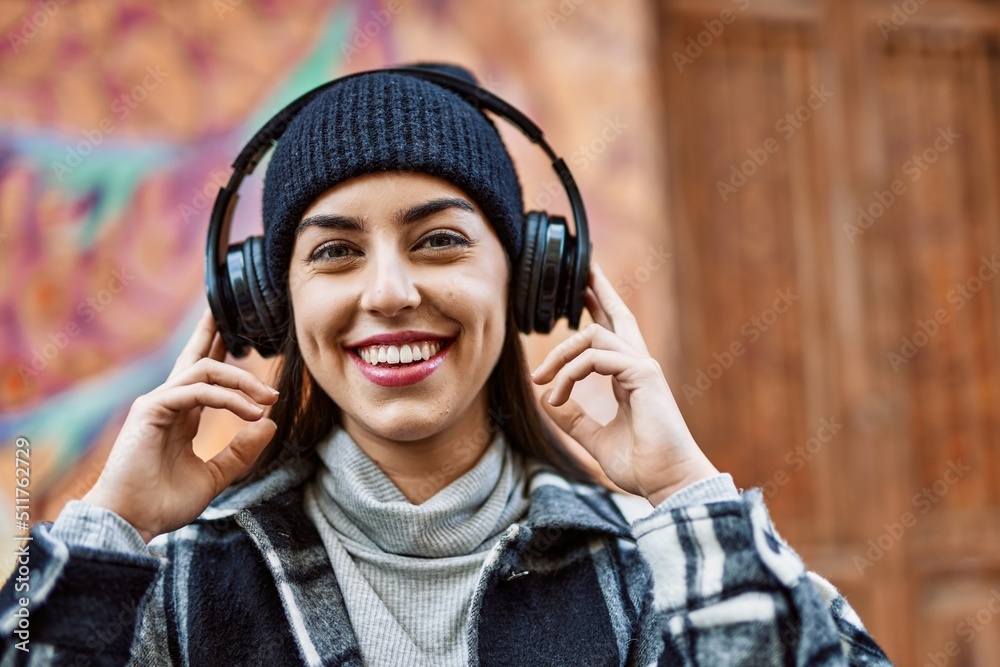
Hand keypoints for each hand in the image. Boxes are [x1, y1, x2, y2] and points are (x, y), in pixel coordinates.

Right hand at [82, 307, 278, 542]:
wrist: (132, 522)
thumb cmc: (164, 503)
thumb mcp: (216, 476)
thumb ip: (241, 451)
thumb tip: (271, 423)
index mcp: (181, 415)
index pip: (205, 376)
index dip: (224, 355)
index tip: (249, 345)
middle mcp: (169, 403)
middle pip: (196, 356)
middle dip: (215, 332)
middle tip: (239, 315)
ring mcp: (158, 403)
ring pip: (205, 370)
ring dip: (243, 380)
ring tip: (269, 398)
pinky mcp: (152, 409)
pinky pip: (197, 390)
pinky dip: (228, 398)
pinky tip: (251, 412)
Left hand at [530, 264, 718, 506]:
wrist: (668, 483)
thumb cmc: (641, 465)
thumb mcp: (595, 440)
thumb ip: (574, 420)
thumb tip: (548, 401)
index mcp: (631, 378)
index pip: (611, 335)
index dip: (596, 311)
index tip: (578, 297)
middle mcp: (639, 366)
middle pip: (618, 315)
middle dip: (599, 289)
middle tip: (582, 267)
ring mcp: (643, 368)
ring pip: (594, 336)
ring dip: (560, 355)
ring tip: (542, 380)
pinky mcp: (644, 376)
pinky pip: (596, 358)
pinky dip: (570, 373)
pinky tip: (558, 394)